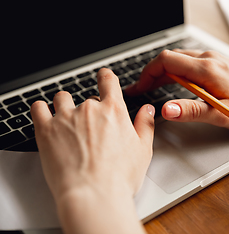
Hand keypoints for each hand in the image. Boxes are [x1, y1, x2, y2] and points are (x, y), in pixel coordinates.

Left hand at [31, 68, 153, 232]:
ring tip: (68, 122)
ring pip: (62, 99)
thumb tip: (148, 110)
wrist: (94, 194)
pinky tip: (45, 115)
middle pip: (87, 98)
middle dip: (89, 108)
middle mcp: (89, 108)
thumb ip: (145, 124)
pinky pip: (38, 108)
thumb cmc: (119, 177)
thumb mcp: (143, 150)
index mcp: (114, 110)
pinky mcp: (46, 130)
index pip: (108, 80)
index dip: (106, 77)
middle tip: (92, 127)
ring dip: (65, 105)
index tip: (104, 77)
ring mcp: (66, 117)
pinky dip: (41, 109)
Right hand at [126, 49, 228, 130]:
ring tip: (151, 88)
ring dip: (162, 72)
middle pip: (169, 58)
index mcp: (207, 69)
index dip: (147, 73)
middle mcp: (208, 59)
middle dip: (151, 73)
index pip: (166, 61)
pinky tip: (172, 83)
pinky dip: (174, 71)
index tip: (139, 88)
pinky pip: (188, 62)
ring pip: (178, 59)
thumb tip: (166, 110)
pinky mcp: (216, 63)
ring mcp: (212, 59)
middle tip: (141, 90)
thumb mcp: (222, 114)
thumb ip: (192, 111)